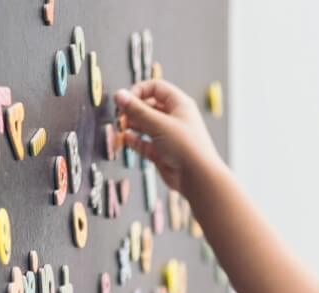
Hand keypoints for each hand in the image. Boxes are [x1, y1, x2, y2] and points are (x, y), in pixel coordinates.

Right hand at [113, 79, 221, 196]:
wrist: (198, 178)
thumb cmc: (188, 148)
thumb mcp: (159, 123)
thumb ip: (137, 110)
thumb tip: (120, 95)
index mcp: (179, 104)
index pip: (156, 88)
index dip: (139, 91)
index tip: (126, 99)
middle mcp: (174, 119)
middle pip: (149, 106)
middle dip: (133, 109)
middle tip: (121, 114)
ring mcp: (168, 136)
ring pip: (145, 125)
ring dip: (132, 125)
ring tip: (121, 126)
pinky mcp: (162, 153)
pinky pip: (145, 143)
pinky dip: (135, 140)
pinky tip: (126, 139)